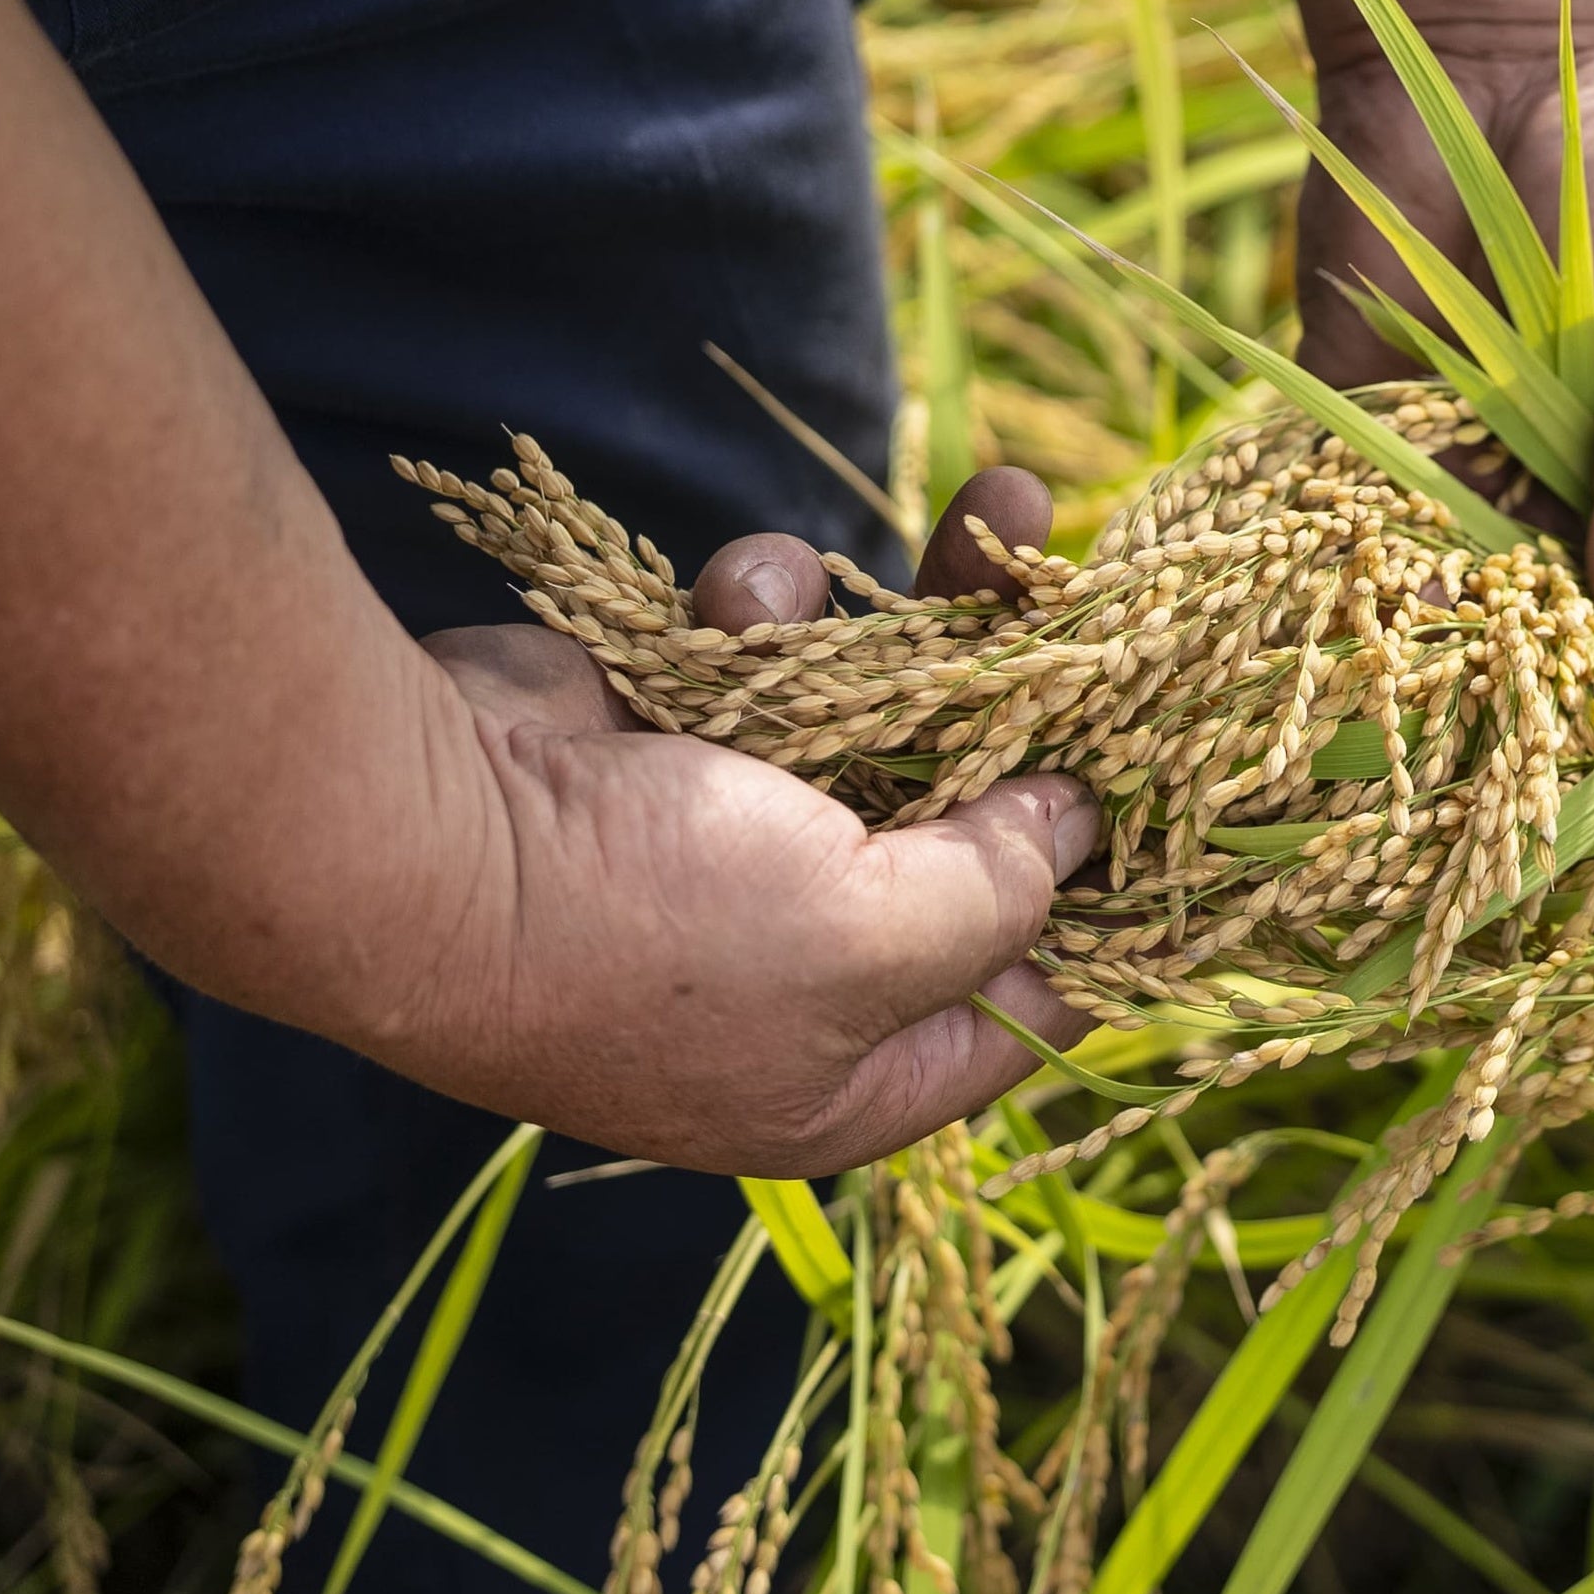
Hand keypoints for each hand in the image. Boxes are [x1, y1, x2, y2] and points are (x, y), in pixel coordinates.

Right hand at [383, 470, 1094, 1176]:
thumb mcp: (872, 934)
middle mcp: (795, 977)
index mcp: (850, 1077)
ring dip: (920, 626)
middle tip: (1111, 583)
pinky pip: (770, 670)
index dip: (1114, 893)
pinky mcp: (663, 748)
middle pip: (968, 832)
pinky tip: (747, 599)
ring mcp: (723, 856)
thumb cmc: (640, 927)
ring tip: (994, 516)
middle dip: (1039, 702)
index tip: (1190, 779)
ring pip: (880, 722)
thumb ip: (999, 888)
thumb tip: (1079, 826)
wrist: (404, 831)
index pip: (1032, 996)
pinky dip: (769, 619)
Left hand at [1292, 16, 1593, 687]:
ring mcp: (1466, 485)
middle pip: (1553, 645)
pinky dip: (1343, 581)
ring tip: (1422, 674)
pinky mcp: (1359, 448)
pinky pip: (1348, 540)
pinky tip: (1339, 613)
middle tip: (1506, 721)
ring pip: (1447, 611)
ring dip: (1429, 645)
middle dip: (1526, 684)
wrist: (1500, 55)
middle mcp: (1575, 515)